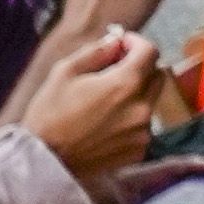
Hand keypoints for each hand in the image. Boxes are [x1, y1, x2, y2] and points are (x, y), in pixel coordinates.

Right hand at [21, 26, 156, 186]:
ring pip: (150, 101)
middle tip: (116, 70)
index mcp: (125, 84)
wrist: (44, 160)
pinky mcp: (139, 151)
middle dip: (140, 67)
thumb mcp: (65, 71)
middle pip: (158, 75)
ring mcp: (143, 132)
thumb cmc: (49, 114)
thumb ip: (97, 51)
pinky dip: (131, 119)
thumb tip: (116, 42)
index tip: (122, 45)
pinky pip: (143, 125)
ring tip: (106, 102)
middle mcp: (142, 108)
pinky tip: (106, 123)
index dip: (136, 42)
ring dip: (135, 94)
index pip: (150, 52)